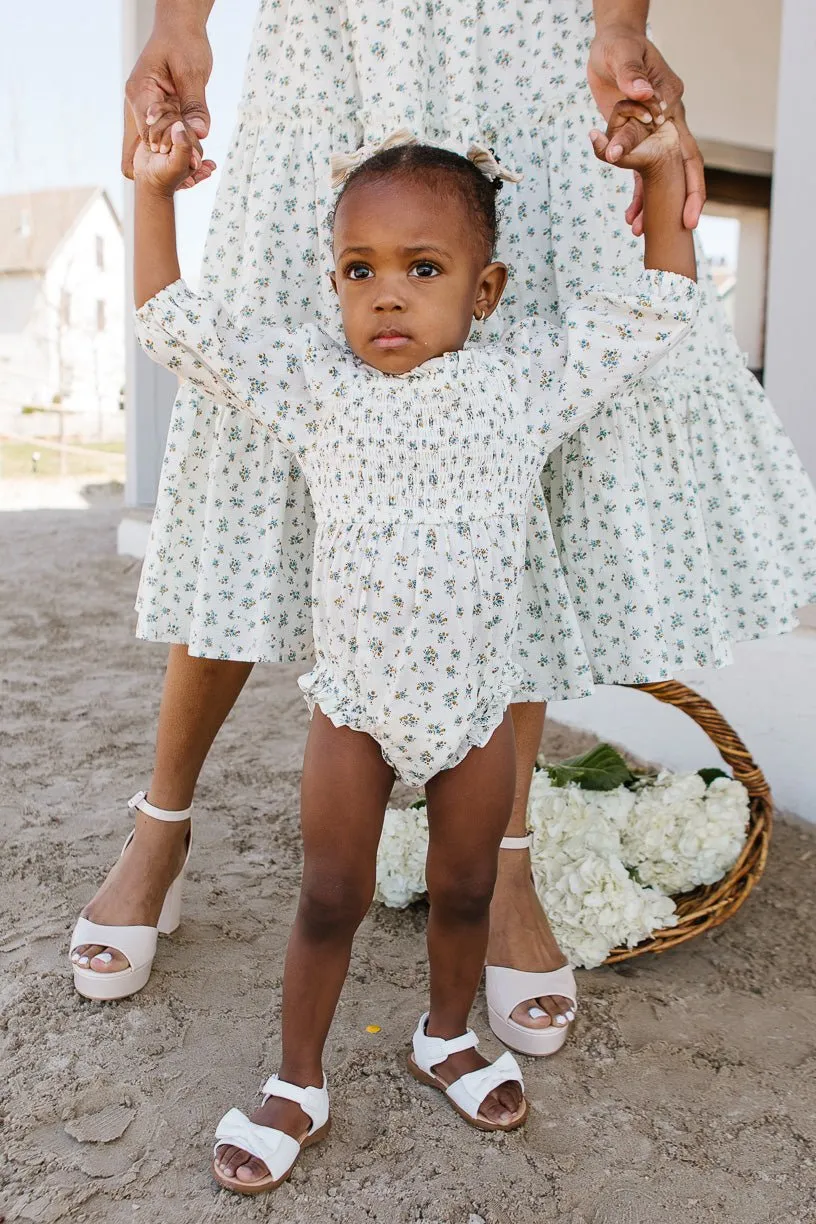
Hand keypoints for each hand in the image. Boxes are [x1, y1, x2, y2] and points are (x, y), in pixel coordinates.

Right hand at [123, 19, 212, 184]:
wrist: (180, 27)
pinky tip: (198, 156)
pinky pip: (165, 136)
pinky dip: (179, 147)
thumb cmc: (184, 41)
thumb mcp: (193, 73)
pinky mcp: (158, 112)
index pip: (147, 132)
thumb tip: (200, 135)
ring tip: (199, 168)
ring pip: (153, 145)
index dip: (167, 150)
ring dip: (174, 156)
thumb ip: (195, 105)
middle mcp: (137, 103)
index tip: (190, 162)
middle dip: (167, 160)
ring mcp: (145, 109)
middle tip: (196, 171)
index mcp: (140, 92)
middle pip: (144, 146)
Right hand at [133, 121, 214, 196]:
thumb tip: (179, 124)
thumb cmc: (164, 176)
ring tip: (155, 149)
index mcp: (196, 148)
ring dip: (155, 133)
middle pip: (175, 121)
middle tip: (160, 151)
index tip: (164, 152)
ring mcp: (175, 134)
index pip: (184, 129)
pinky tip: (150, 141)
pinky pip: (157, 116)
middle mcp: (187, 139)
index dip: (170, 138)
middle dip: (163, 136)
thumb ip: (183, 147)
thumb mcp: (177, 165)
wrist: (147, 178)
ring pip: (165, 117)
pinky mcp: (163, 130)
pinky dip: (151, 127)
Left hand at [588, 26, 704, 229]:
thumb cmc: (619, 46)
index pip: (687, 147)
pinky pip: (639, 174)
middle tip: (686, 226)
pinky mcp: (636, 142)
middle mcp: (668, 124)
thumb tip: (644, 94)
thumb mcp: (623, 55)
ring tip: (639, 231)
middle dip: (686, 199)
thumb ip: (632, 74)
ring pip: (660, 178)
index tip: (690, 207)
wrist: (609, 48)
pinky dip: (636, 197)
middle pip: (683, 169)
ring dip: (652, 206)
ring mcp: (654, 135)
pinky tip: (630, 219)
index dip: (691, 179)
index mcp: (672, 105)